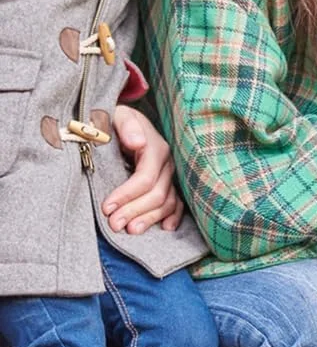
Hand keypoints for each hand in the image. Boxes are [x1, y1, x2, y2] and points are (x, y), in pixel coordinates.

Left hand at [104, 106, 184, 233]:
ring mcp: (172, 174)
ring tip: (131, 230)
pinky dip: (173, 216)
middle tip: (114, 225)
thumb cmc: (116, 120)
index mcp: (155, 147)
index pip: (145, 178)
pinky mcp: (172, 182)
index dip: (127, 195)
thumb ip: (126, 126)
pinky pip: (178, 203)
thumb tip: (138, 143)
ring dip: (150, 218)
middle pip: (157, 193)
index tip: (106, 208)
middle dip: (135, 211)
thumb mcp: (116, 116)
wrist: (125, 120)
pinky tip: (165, 228)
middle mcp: (168, 162)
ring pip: (168, 202)